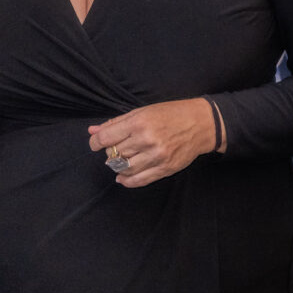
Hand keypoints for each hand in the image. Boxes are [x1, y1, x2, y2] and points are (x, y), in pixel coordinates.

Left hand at [88, 98, 217, 187]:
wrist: (200, 124)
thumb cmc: (169, 114)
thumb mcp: (141, 112)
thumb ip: (115, 123)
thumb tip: (92, 131)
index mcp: (138, 123)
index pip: (106, 139)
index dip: (95, 143)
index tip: (95, 144)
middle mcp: (146, 140)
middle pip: (114, 154)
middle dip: (109, 152)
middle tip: (114, 148)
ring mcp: (157, 157)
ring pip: (124, 169)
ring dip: (117, 166)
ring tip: (119, 160)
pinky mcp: (165, 169)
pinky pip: (140, 180)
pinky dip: (127, 181)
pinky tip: (123, 177)